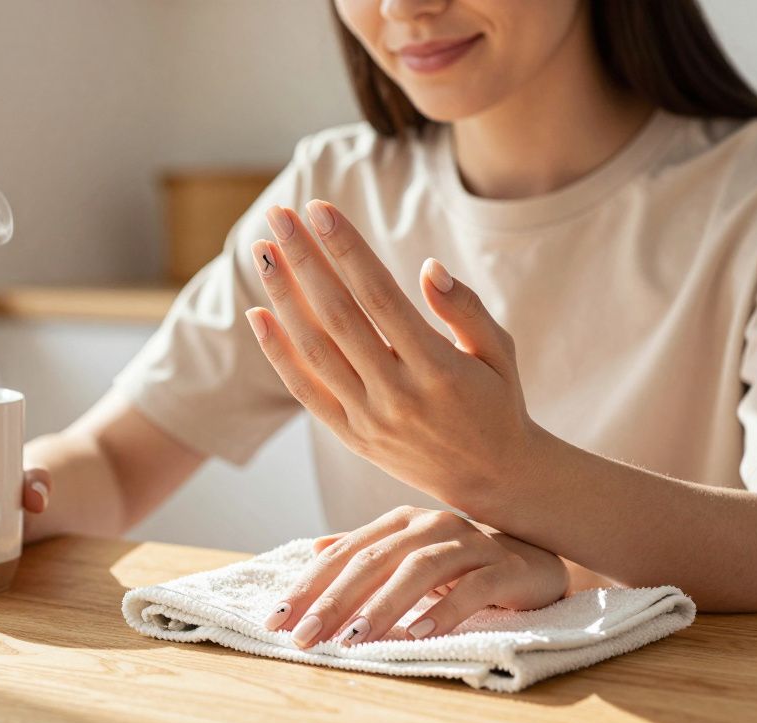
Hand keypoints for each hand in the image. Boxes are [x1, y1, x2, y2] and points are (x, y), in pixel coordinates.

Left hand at [244, 200, 546, 508]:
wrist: (491, 480)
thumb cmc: (497, 401)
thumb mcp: (500, 352)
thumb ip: (465, 309)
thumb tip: (428, 268)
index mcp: (438, 366)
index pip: (379, 295)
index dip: (346, 249)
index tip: (319, 209)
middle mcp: (398, 392)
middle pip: (338, 315)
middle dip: (304, 260)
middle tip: (279, 215)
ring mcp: (369, 417)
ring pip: (315, 349)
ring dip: (283, 296)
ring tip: (262, 251)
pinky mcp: (350, 436)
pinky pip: (304, 390)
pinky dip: (277, 352)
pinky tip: (257, 313)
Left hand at [267, 506, 568, 647]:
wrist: (535, 560)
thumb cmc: (461, 563)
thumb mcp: (407, 555)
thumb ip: (364, 552)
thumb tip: (314, 548)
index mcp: (398, 523)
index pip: (343, 554)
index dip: (307, 586)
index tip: (276, 621)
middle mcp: (428, 524)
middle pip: (372, 561)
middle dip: (333, 601)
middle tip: (306, 636)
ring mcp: (468, 542)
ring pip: (417, 570)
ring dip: (383, 606)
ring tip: (354, 639)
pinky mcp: (504, 565)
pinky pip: (472, 586)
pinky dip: (443, 610)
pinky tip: (418, 633)